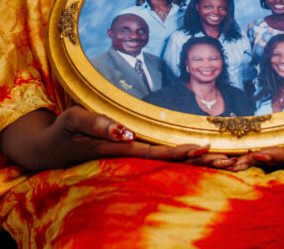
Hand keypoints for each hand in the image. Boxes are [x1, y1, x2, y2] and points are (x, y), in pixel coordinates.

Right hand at [0, 106, 209, 170]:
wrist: (50, 148)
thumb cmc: (63, 131)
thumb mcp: (75, 120)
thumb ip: (98, 125)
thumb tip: (126, 132)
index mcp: (121, 150)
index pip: (157, 153)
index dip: (181, 151)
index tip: (206, 149)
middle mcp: (132, 156)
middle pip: (172, 162)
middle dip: (202, 162)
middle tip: (233, 160)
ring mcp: (132, 156)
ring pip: (171, 161)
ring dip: (199, 162)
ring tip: (230, 161)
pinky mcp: (131, 151)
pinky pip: (163, 156)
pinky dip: (186, 156)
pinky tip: (205, 155)